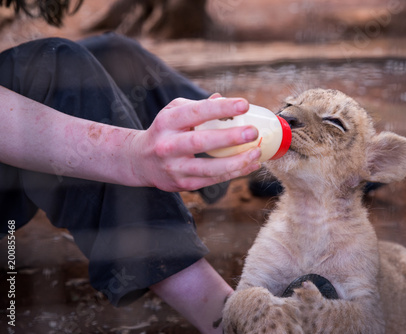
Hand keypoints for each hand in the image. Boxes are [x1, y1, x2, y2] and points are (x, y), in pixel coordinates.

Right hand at [130, 94, 261, 191]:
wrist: (140, 161)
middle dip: (229, 138)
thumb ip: (198, 107)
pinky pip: (213, 180)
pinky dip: (235, 173)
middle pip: (200, 142)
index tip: (243, 104)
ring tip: (257, 153)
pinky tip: (251, 165)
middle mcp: (168, 145)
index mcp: (167, 122)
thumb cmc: (164, 131)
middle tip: (253, 132)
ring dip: (236, 162)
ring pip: (209, 168)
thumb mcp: (174, 113)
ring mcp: (175, 168)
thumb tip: (223, 98)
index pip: (196, 112)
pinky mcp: (184, 184)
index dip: (220, 108)